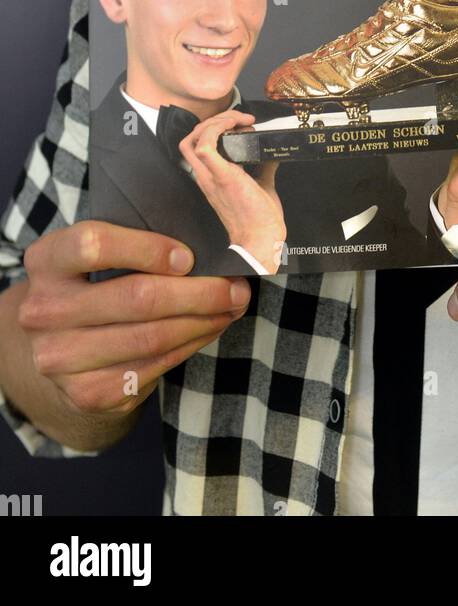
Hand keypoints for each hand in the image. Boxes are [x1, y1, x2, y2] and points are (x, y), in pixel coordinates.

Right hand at [18, 221, 250, 420]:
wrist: (58, 349)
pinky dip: (191, 345)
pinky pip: (154, 366)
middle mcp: (43, 311)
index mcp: (46, 261)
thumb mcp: (97, 256)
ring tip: (232, 307)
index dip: (148, 248)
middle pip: (136, 297)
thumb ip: (135, 242)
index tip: (189, 257)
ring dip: (204, 321)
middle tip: (236, 286)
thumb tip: (208, 246)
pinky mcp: (86, 393)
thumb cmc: (93, 285)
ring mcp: (60, 358)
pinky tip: (208, 329)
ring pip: (152, 337)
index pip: (93, 244)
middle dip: (199, 292)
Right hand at [178, 110, 286, 273]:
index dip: (212, 127)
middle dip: (213, 119)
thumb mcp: (261, 184)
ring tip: (238, 120)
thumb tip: (272, 152)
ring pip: (193, 138)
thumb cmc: (259, 219)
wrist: (262, 239)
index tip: (239, 124)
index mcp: (212, 177)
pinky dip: (217, 129)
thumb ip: (263, 167)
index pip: (195, 146)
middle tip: (239, 119)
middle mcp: (206, 177)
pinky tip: (235, 126)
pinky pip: (205, 146)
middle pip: (190, 138)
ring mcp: (211, 177)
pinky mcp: (223, 177)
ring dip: (215, 121)